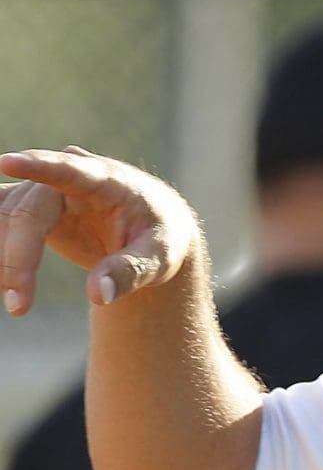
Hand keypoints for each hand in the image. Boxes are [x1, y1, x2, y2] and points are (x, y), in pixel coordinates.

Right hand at [0, 147, 198, 314]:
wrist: (150, 229)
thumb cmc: (158, 238)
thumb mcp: (159, 258)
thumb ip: (131, 273)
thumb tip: (97, 296)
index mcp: (108, 180)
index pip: (70, 170)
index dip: (37, 167)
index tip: (6, 163)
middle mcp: (69, 175)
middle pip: (27, 212)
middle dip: (17, 258)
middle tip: (18, 306)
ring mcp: (44, 188)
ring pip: (5, 215)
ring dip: (2, 256)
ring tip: (14, 299)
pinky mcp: (27, 204)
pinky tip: (0, 277)